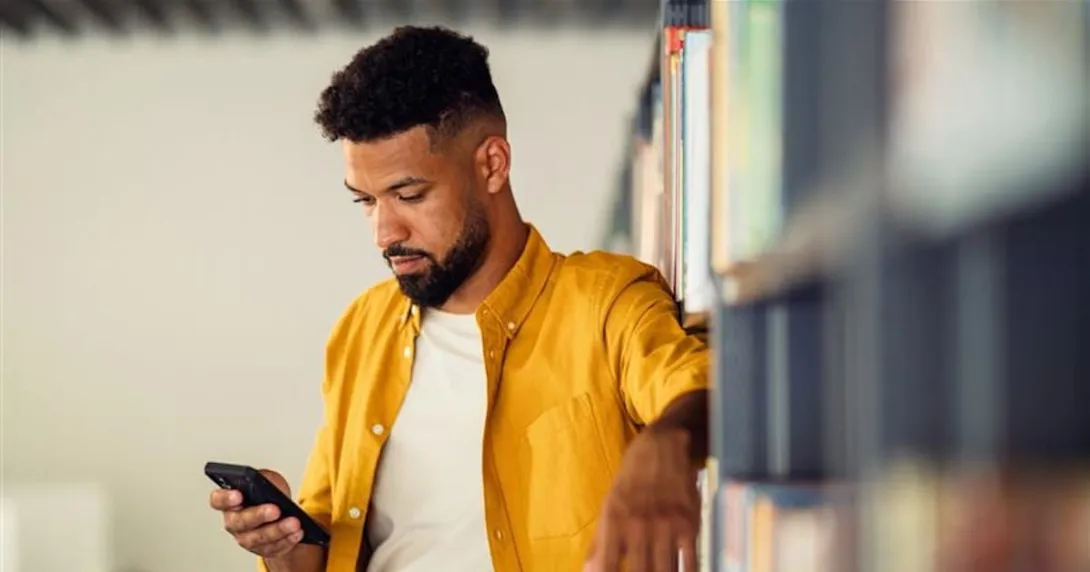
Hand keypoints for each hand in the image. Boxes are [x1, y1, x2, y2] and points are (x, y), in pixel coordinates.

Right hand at [209, 469, 303, 558]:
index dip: (225, 498)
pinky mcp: (263, 549)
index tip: (238, 494)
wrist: (282, 513)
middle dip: (258, 516)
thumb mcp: (268, 479)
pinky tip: (298, 532)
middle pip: (239, 522)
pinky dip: (287, 540)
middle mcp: (234, 522)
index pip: (218, 500)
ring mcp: (247, 538)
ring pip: (258, 538)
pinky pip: (273, 548)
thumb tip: (268, 485)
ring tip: (294, 522)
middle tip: (275, 510)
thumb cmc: (269, 493)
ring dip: (277, 530)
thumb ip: (264, 479)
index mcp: (230, 501)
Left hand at [585, 428, 700, 571]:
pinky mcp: (689, 524)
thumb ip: (598, 544)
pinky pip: (690, 562)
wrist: (661, 448)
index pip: (606, 566)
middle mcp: (638, 526)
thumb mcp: (608, 508)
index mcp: (613, 523)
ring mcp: (665, 525)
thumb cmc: (631, 483)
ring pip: (665, 571)